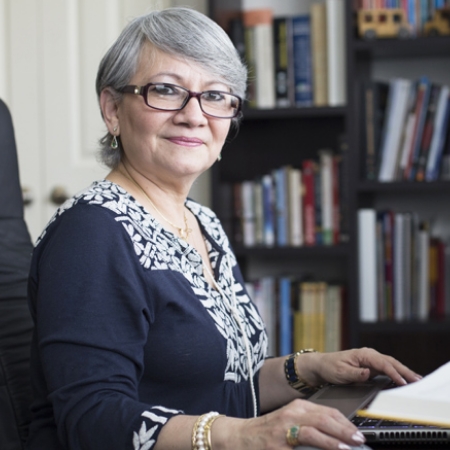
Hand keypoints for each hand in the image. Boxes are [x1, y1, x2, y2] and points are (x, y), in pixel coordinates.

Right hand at [216, 399, 365, 449]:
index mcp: (298, 407)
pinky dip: (317, 448)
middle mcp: (292, 413)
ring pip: (314, 429)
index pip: (328, 411)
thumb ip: (310, 426)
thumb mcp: (290, 423)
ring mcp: (284, 429)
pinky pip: (301, 446)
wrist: (240, 437)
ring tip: (348, 446)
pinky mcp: (278, 444)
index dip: (345, 422)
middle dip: (344, 429)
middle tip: (359, 439)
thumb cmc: (268, 432)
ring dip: (334, 439)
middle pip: (324, 418)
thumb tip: (338, 438)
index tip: (358, 433)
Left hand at [297, 347, 421, 387]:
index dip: (393, 372)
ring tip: (416, 380)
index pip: (382, 363)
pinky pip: (387, 370)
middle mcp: (369, 355)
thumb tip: (368, 373)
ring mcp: (371, 360)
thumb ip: (355, 373)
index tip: (402, 381)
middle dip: (404, 371)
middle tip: (418, 380)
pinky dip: (397, 374)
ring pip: (391, 365)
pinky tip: (404, 379)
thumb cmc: (330, 367)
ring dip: (403, 372)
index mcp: (363, 354)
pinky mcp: (371, 367)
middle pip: (390, 362)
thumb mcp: (340, 372)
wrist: (322, 365)